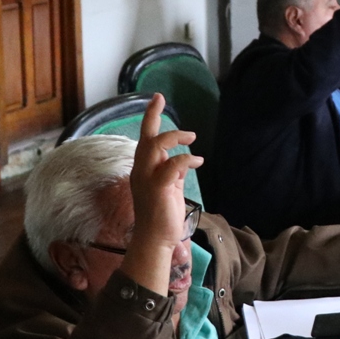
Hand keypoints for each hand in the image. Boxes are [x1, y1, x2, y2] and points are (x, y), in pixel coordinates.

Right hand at [126, 95, 203, 294]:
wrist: (155, 239)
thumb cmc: (162, 215)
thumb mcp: (169, 189)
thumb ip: (173, 173)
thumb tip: (183, 160)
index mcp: (143, 170)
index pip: (145, 141)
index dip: (150, 120)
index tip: (156, 101)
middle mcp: (142, 171)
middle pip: (145, 138)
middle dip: (152, 116)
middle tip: (159, 99)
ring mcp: (148, 179)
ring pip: (155, 147)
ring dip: (174, 137)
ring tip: (191, 137)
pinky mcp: (159, 188)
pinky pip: (172, 165)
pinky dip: (186, 159)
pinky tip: (198, 161)